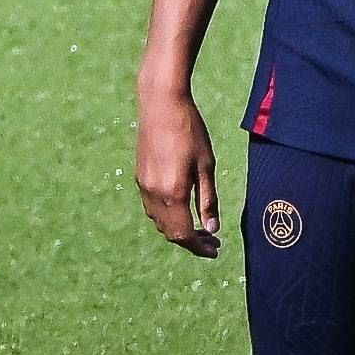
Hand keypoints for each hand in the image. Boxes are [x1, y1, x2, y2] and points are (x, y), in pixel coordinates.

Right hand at [136, 88, 221, 257]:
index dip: (199, 247)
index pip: (184, 234)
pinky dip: (167, 216)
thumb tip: (212, 227)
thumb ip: (208, 198)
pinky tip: (181, 207)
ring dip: (177, 229)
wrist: (161, 104)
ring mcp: (143, 186)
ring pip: (159, 221)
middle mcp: (154, 194)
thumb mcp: (206, 164)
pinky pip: (152, 207)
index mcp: (173, 193)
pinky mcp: (139, 176)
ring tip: (199, 226)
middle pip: (170, 232)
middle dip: (190, 241)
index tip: (215, 250)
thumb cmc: (190, 130)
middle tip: (211, 240)